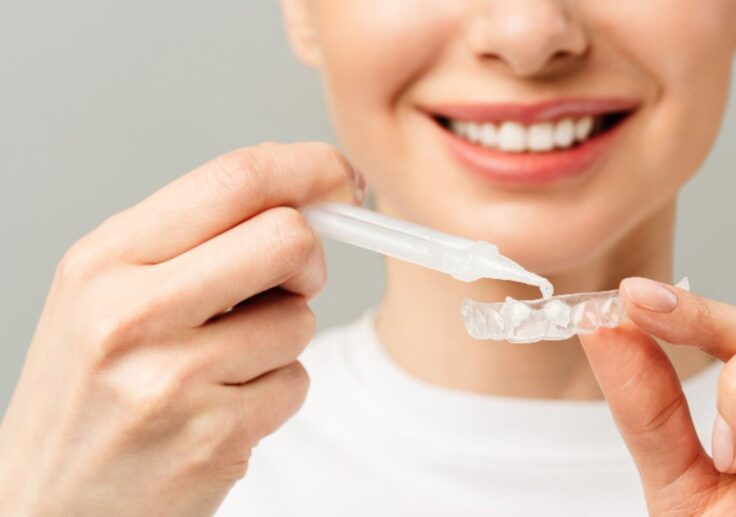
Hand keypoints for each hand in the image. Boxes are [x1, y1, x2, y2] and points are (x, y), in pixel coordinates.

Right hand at [0, 143, 362, 515]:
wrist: (51, 502)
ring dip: (280, 339)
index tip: (341, 178)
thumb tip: (307, 191)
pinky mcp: (214, 438)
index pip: (236, 179)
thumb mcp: (111, 290)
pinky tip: (221, 408)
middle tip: (288, 282)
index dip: (309, 168)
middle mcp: (132, 314)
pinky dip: (274, 392)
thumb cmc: (91, 389)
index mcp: (105, 260)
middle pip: (289, 239)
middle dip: (308, 260)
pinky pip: (296, 382)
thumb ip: (199, 236)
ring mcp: (173, 381)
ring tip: (219, 366)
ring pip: (300, 319)